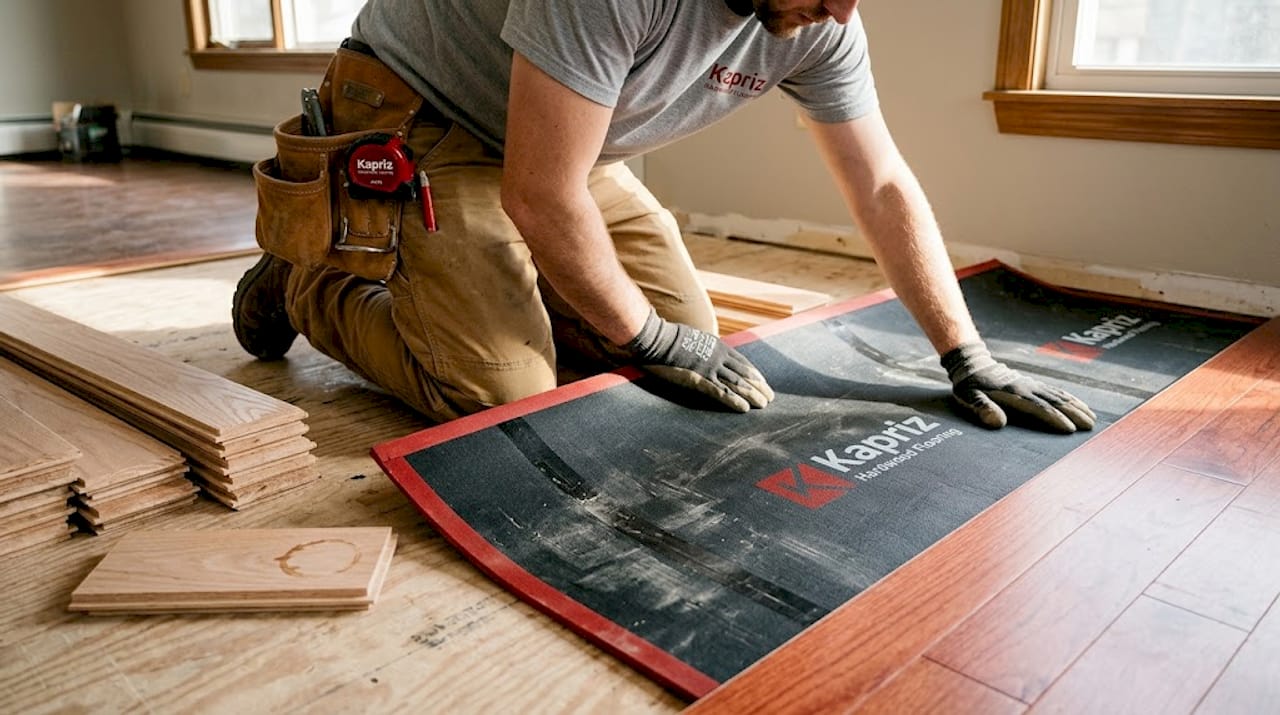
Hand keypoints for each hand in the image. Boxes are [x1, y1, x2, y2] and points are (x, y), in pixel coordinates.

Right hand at [624, 309, 773, 412]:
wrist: (657, 339)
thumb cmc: (670, 339)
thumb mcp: (694, 339)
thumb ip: (705, 348)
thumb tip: (708, 353)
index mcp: (717, 347)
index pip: (742, 362)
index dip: (754, 373)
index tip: (763, 382)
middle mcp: (718, 357)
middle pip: (743, 374)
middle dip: (758, 386)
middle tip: (769, 398)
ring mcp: (709, 369)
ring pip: (736, 384)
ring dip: (752, 395)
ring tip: (763, 405)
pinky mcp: (699, 379)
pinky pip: (720, 392)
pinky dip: (733, 400)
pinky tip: (744, 408)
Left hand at [941, 341, 1095, 432]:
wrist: (972, 364)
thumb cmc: (969, 386)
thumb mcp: (969, 397)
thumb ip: (982, 408)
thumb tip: (996, 422)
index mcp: (1014, 394)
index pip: (1038, 408)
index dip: (1054, 418)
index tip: (1070, 429)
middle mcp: (1027, 388)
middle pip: (1054, 401)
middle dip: (1074, 414)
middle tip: (1090, 427)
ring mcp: (1031, 385)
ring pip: (1058, 396)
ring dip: (1076, 407)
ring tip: (1092, 419)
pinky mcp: (1033, 384)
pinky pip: (1055, 391)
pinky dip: (1070, 398)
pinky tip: (1079, 405)